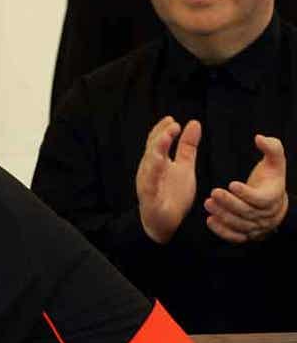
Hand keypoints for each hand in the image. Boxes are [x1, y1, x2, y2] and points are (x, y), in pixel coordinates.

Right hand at [136, 116, 200, 243]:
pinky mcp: (149, 197)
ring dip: (156, 151)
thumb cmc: (172, 194)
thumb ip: (187, 146)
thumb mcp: (185, 166)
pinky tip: (160, 164)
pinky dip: (154, 175)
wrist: (165, 222)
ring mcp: (147, 183)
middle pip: (152, 149)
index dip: (162, 130)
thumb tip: (194, 123)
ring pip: (149, 164)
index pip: (156, 141)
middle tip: (173, 125)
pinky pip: (150, 185)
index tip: (172, 120)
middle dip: (161, 136)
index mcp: (157, 161)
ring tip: (165, 139)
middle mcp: (149, 169)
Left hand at [204, 135, 288, 242]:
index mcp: (273, 197)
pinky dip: (222, 231)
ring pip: (239, 224)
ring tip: (208, 203)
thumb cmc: (270, 177)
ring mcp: (257, 226)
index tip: (231, 184)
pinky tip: (210, 220)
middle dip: (229, 203)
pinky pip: (235, 236)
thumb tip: (259, 138)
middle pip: (247, 212)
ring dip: (223, 215)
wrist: (273, 201)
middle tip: (213, 193)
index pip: (261, 199)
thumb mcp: (275, 161)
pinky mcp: (247, 233)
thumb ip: (271, 147)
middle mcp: (266, 214)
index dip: (247, 193)